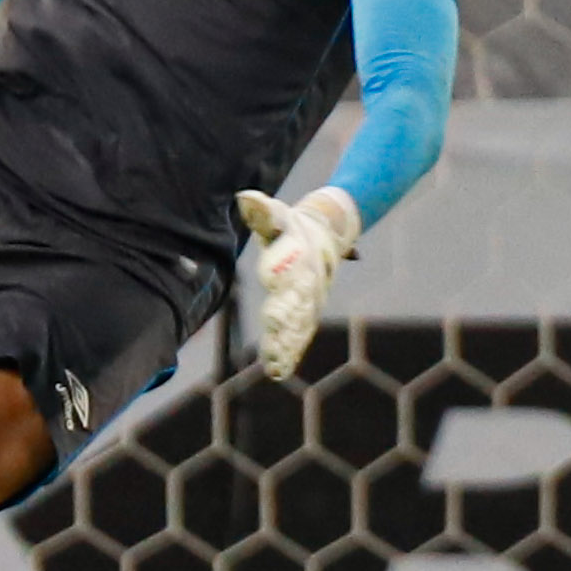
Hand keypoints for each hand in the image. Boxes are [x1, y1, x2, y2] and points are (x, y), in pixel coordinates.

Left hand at [235, 186, 360, 381]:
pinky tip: (278, 372)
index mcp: (297, 262)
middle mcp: (306, 286)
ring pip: (299, 328)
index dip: (281, 301)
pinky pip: (299, 335)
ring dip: (287, 348)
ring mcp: (309, 302)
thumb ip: (263, 211)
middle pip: (295, 312)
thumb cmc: (292, 224)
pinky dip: (290, 353)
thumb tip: (245, 198)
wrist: (325, 234)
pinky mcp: (307, 313)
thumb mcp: (278, 215)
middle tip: (272, 351)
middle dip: (284, 332)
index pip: (288, 284)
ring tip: (275, 368)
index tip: (272, 318)